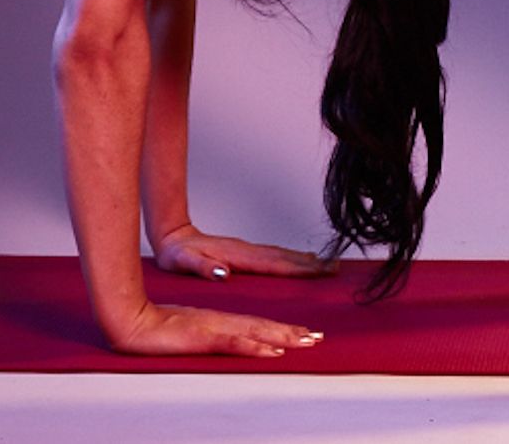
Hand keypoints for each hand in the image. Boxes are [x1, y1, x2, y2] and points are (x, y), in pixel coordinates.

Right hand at [107, 298, 323, 359]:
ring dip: (282, 337)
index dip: (284, 330)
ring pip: (255, 332)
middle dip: (293, 333)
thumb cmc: (157, 327)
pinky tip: (269, 350)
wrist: (132, 320)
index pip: (259, 326)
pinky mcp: (202, 336)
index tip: (307, 334)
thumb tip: (234, 343)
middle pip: (264, 327)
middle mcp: (222, 321)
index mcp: (221, 321)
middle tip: (319, 338)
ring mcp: (213, 328)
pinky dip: (253, 345)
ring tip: (306, 341)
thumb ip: (209, 337)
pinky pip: (232, 341)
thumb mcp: (189, 333)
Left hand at [154, 223, 335, 279]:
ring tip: (325, 264)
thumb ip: (202, 267)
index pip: (275, 264)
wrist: (172, 236)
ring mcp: (247, 249)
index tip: (322, 271)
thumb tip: (224, 272)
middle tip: (336, 268)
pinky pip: (274, 256)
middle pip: (286, 257)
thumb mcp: (183, 262)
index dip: (300, 269)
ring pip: (282, 255)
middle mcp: (247, 250)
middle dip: (312, 263)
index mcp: (238, 255)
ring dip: (305, 260)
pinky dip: (291, 258)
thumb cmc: (177, 254)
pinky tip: (298, 261)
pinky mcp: (244, 251)